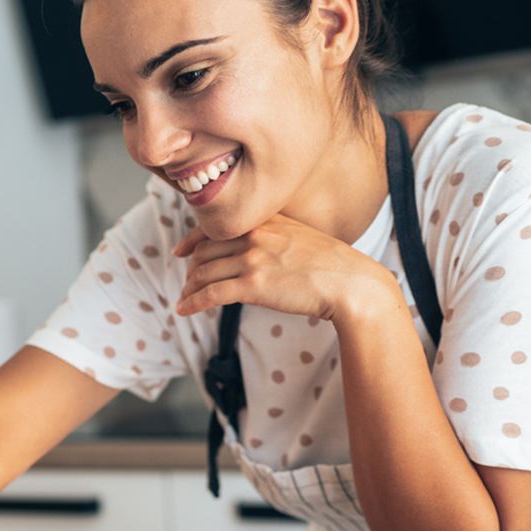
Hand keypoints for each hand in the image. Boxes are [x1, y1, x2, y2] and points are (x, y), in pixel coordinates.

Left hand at [171, 214, 396, 321]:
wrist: (350, 282)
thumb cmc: (330, 264)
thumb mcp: (298, 236)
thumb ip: (273, 236)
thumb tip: (252, 249)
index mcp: (264, 221)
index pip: (215, 226)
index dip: (191, 239)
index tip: (180, 251)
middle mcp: (254, 235)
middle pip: (205, 251)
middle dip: (192, 269)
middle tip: (187, 283)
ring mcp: (253, 259)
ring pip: (204, 272)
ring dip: (190, 288)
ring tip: (185, 299)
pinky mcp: (253, 285)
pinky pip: (211, 293)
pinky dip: (193, 302)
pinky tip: (184, 310)